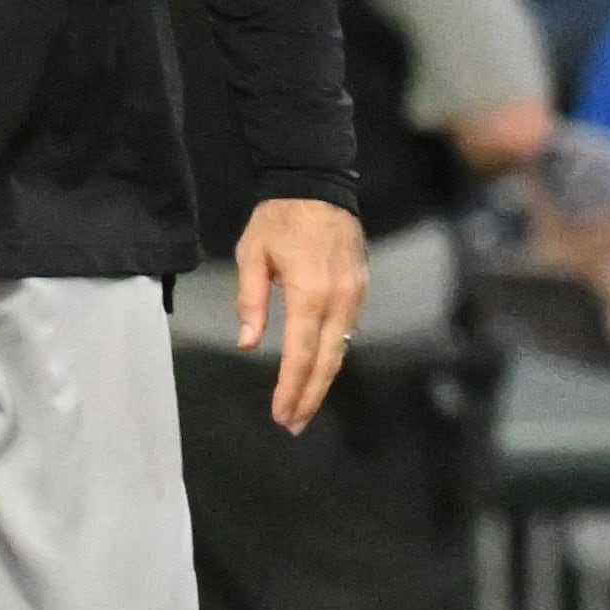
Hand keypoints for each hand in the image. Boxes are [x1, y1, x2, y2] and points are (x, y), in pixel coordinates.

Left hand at [236, 196, 369, 431]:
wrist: (318, 184)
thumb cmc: (279, 218)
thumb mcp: (252, 255)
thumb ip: (251, 301)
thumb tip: (249, 344)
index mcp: (310, 292)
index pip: (300, 352)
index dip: (290, 388)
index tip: (280, 414)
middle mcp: (339, 298)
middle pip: (328, 360)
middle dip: (310, 396)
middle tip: (294, 425)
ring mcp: (355, 293)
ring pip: (341, 348)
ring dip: (322, 379)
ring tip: (304, 406)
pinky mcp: (360, 287)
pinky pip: (347, 330)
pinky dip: (332, 355)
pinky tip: (319, 368)